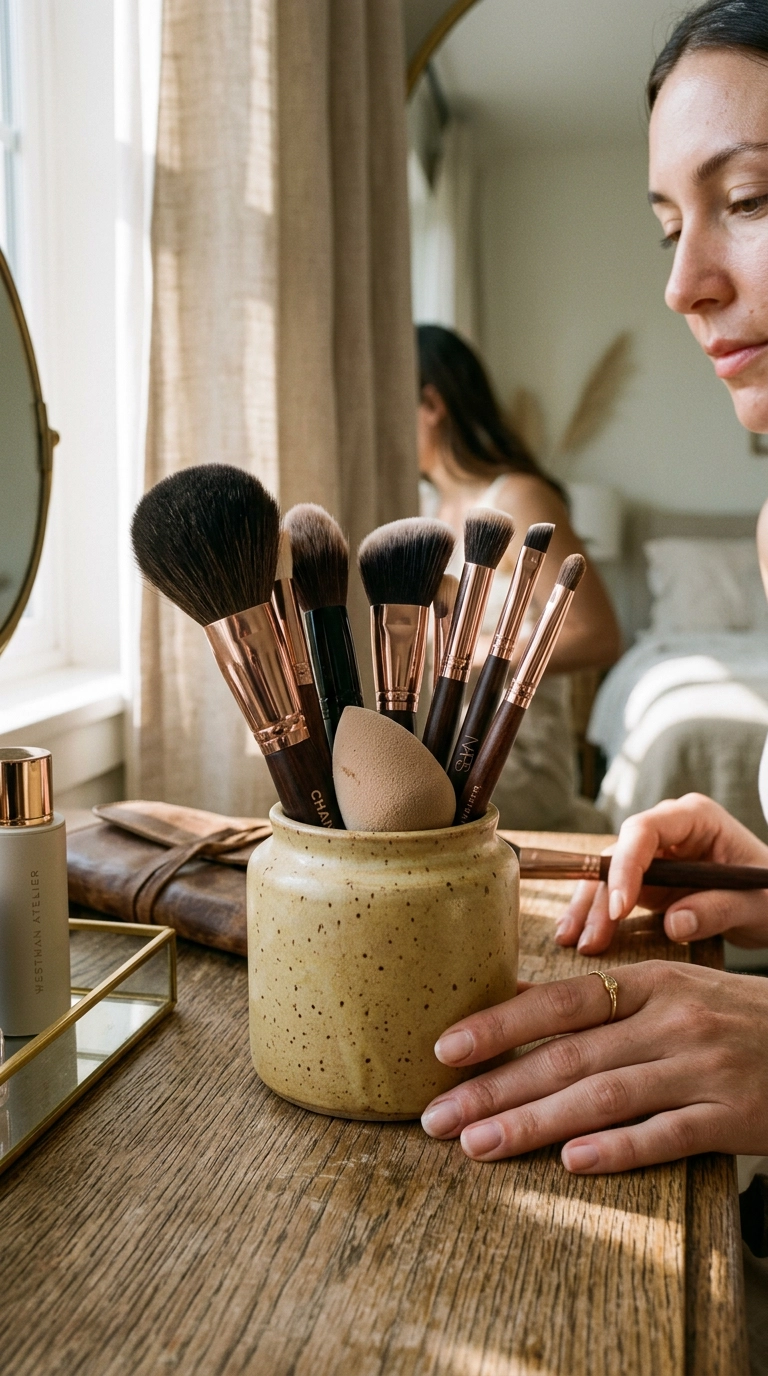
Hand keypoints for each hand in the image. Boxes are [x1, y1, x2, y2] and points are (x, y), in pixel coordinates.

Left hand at [421, 961, 767, 1170]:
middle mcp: (671, 1021)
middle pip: (568, 1056)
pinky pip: (666, 1135)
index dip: (500, 1024)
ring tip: (479, 1146)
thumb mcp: (668, 990)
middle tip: (438, 1117)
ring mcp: (701, 1068)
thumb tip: (514, 997)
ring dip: (535, 1123)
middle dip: (495, 1087)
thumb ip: (599, 999)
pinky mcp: (731, 1115)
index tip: (444, 1049)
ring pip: (604, 1096)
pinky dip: (618, 1148)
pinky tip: (572, 1163)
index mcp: (650, 985)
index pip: (560, 1002)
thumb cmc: (731, 1017)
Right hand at [554, 793, 767, 954]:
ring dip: (588, 908)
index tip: (619, 907)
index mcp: (695, 818)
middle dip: (599, 895)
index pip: (645, 830)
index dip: (626, 866)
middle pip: (618, 854)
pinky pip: (612, 894)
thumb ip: (718, 909)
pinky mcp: (646, 881)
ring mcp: (653, 856)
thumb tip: (673, 924)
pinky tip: (576, 937)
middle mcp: (667, 831)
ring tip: (572, 942)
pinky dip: (595, 915)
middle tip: (588, 938)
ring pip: (606, 874)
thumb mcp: (756, 905)